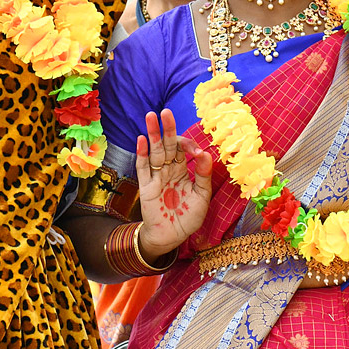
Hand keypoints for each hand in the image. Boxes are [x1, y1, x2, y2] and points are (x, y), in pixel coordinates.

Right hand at [135, 109, 212, 262]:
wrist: (172, 237)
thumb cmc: (188, 217)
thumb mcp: (202, 196)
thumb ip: (203, 175)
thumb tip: (206, 153)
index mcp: (182, 170)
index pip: (183, 150)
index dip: (189, 145)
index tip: (197, 152)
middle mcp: (168, 170)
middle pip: (167, 145)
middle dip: (166, 129)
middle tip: (165, 111)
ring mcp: (156, 177)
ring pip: (154, 152)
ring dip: (152, 135)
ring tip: (150, 117)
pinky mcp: (146, 187)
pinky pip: (143, 168)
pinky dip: (142, 154)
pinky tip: (142, 140)